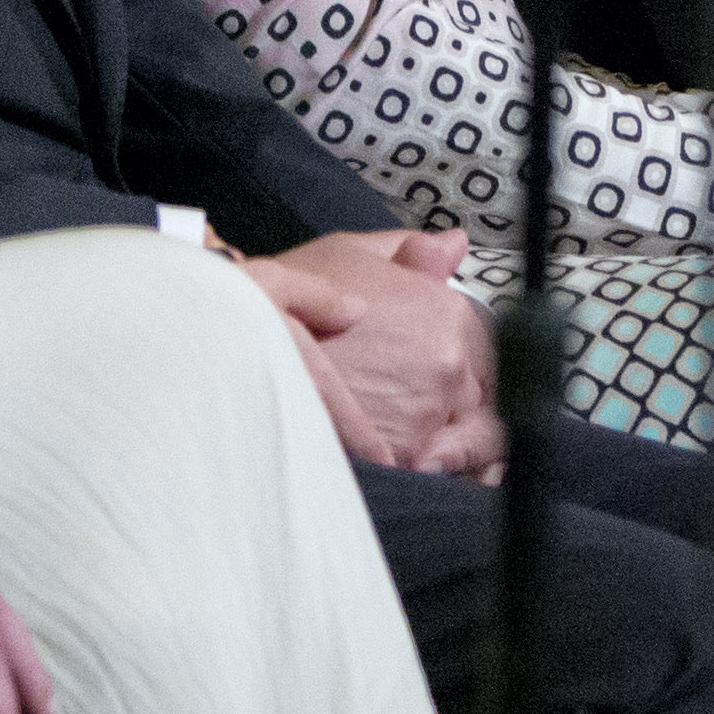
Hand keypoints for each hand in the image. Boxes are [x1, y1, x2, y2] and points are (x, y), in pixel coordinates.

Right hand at [245, 230, 507, 479]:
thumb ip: (410, 251)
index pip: (481, 350)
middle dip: (444, 403)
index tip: (424, 373)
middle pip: (471, 396)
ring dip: (428, 437)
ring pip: (451, 437)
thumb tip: (454, 246)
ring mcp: (428, 411)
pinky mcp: (400, 453)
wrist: (233, 342)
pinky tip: (381, 457)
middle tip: (400, 403)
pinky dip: (408, 464)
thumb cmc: (287, 297)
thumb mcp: (349, 253)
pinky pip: (425, 467)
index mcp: (446, 312)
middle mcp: (448, 362)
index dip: (450, 364)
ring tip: (386, 430)